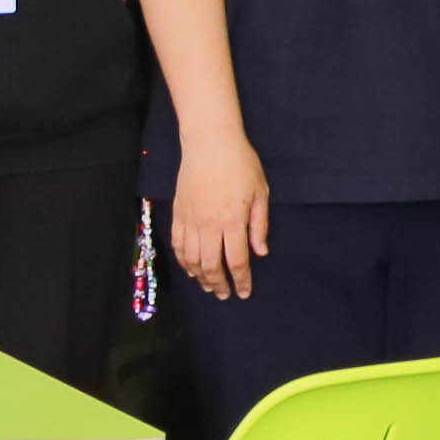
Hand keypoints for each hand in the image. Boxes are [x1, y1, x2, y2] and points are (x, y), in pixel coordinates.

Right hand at [166, 136, 270, 301]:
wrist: (210, 144)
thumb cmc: (241, 165)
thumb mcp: (261, 192)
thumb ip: (260, 225)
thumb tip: (261, 252)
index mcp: (233, 220)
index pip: (237, 261)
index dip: (241, 280)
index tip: (244, 292)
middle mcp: (210, 225)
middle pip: (212, 265)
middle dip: (219, 284)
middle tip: (225, 295)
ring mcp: (191, 220)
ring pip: (192, 259)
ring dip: (200, 277)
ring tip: (209, 286)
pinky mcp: (178, 214)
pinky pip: (178, 245)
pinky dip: (183, 261)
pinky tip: (190, 268)